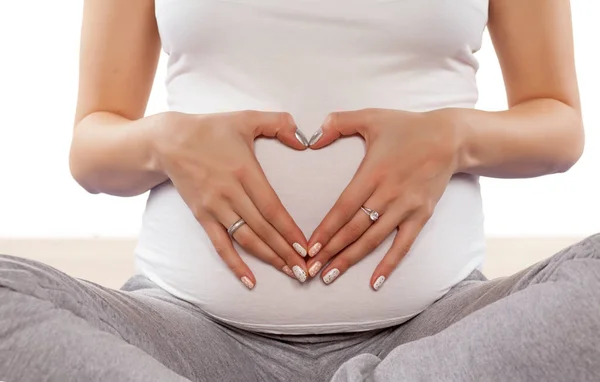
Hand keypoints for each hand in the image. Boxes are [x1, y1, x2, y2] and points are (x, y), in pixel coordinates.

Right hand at [154, 111, 310, 288]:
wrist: (168, 141)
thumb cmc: (211, 129)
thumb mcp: (247, 118)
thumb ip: (278, 123)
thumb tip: (303, 140)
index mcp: (245, 171)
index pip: (272, 208)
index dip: (289, 230)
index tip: (306, 247)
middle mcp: (230, 193)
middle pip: (263, 229)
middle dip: (286, 252)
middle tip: (306, 270)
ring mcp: (215, 207)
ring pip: (246, 240)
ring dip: (268, 259)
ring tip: (289, 274)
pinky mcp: (202, 215)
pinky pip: (220, 244)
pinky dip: (235, 264)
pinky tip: (250, 281)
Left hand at [306, 108, 460, 289]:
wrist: (450, 138)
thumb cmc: (406, 127)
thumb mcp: (371, 117)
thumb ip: (338, 122)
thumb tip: (311, 137)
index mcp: (373, 173)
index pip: (343, 208)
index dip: (326, 230)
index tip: (309, 248)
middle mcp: (388, 194)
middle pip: (354, 229)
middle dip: (330, 252)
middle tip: (308, 271)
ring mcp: (406, 207)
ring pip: (373, 240)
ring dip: (350, 260)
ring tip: (328, 277)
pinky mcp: (422, 215)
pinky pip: (403, 245)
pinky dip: (389, 265)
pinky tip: (374, 283)